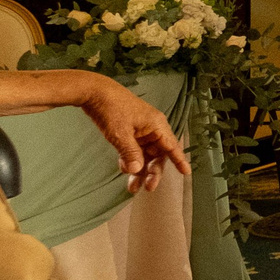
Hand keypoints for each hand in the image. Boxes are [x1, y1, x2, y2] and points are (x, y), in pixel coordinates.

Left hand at [79, 75, 186, 191]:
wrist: (94, 92)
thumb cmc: (111, 109)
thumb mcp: (120, 134)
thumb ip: (130, 153)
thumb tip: (138, 170)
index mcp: (156, 125)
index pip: (172, 146)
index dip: (179, 160)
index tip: (185, 173)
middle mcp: (152, 129)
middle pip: (158, 155)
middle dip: (152, 171)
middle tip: (147, 187)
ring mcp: (141, 131)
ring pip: (145, 155)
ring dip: (140, 170)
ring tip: (131, 186)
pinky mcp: (130, 132)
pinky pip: (135, 151)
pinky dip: (131, 161)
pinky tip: (124, 169)